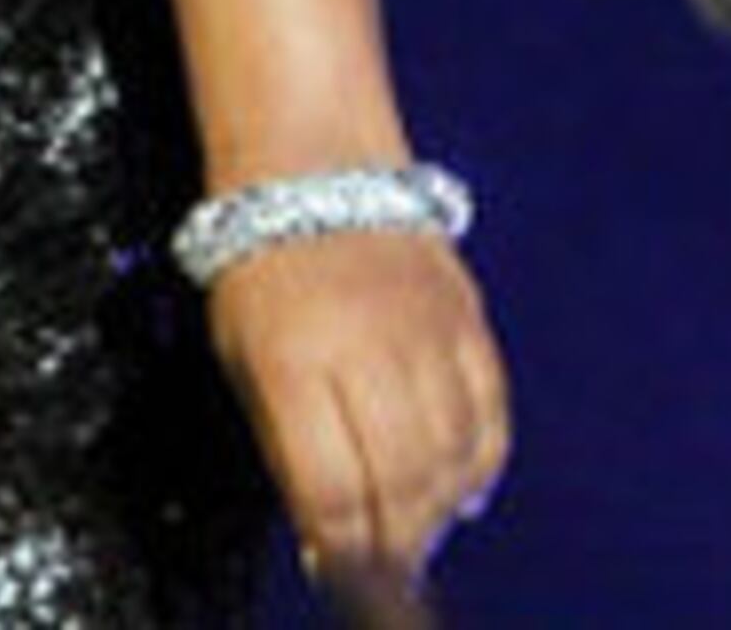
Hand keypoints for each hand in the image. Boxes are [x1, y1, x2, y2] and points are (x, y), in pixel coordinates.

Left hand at [207, 229, 508, 608]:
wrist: (311, 156)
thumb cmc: (259, 261)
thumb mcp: (240, 353)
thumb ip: (285, 442)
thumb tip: (326, 538)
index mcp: (291, 358)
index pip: (332, 492)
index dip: (339, 550)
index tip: (337, 573)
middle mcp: (365, 348)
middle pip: (401, 486)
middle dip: (394, 545)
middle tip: (385, 571)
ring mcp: (424, 331)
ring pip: (451, 460)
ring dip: (436, 513)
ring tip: (416, 532)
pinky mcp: (467, 317)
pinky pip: (490, 416)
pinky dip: (480, 465)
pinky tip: (460, 489)